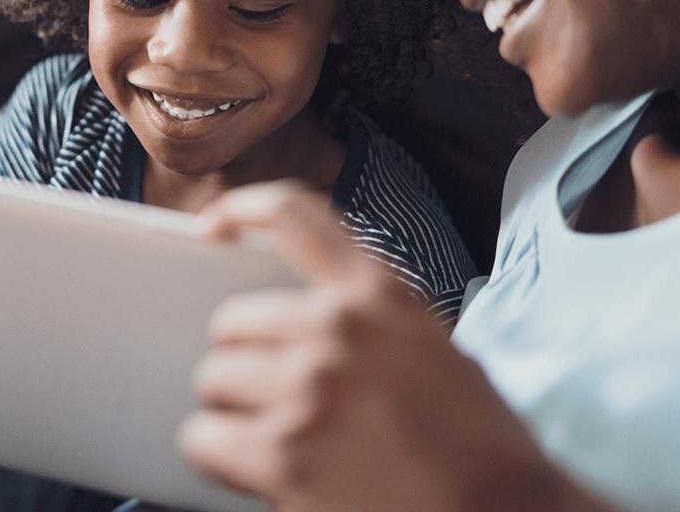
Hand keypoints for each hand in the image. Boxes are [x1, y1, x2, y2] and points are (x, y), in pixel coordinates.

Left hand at [179, 183, 603, 511]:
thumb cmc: (477, 446)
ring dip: (234, 410)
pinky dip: (218, 456)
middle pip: (232, 322)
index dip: (239, 209)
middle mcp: (338, 328)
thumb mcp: (431, 347)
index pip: (292, 214)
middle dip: (244, 361)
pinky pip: (203, 438)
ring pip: (214, 379)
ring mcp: (307, 388)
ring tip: (274, 437)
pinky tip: (252, 469)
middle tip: (274, 397)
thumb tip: (292, 326)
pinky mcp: (283, 454)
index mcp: (379, 293)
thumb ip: (366, 321)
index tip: (212, 227)